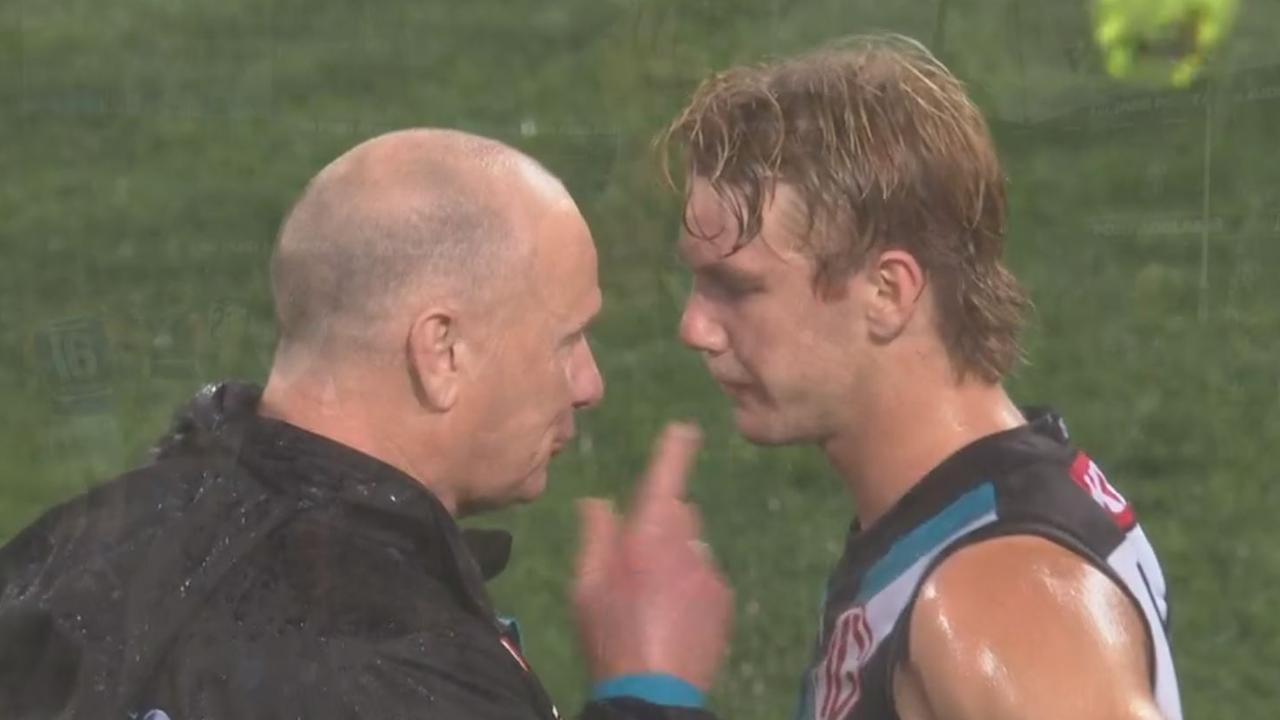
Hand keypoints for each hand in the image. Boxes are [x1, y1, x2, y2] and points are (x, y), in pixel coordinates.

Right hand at [571, 423, 732, 690]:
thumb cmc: (610, 635)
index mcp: (648, 536)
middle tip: (635, 561)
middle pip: (678, 514)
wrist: (655, 690)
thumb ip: (595, 536)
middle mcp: (685, 545)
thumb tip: (596, 500)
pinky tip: (672, 615)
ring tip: (651, 599)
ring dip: (675, 558)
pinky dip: (691, 586)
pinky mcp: (724, 599)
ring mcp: (709, 572)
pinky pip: (706, 577)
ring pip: (692, 548)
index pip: (666, 478)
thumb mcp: (585, 586)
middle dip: (660, 524)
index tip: (685, 429)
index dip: (676, 450)